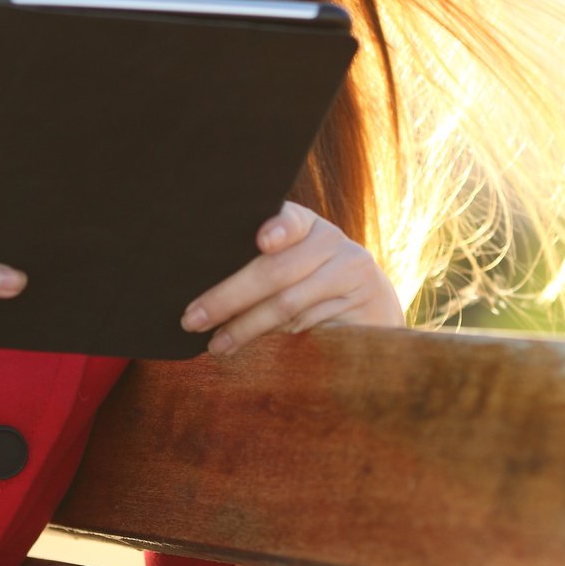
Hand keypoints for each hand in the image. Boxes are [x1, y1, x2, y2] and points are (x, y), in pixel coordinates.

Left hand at [179, 200, 403, 356]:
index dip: (277, 228)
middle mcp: (329, 240)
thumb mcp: (288, 265)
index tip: (262, 241)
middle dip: (229, 297)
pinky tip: (251, 346)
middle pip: (277, 270)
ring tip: (216, 343)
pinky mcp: (360, 305)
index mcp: (305, 223)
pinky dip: (275, 337)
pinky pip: (309, 324)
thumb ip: (257, 267)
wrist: (371, 304)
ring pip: (288, 303)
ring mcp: (349, 271)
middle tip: (193, 318)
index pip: (290, 219)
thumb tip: (201, 297)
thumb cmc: (310, 281)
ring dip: (246, 326)